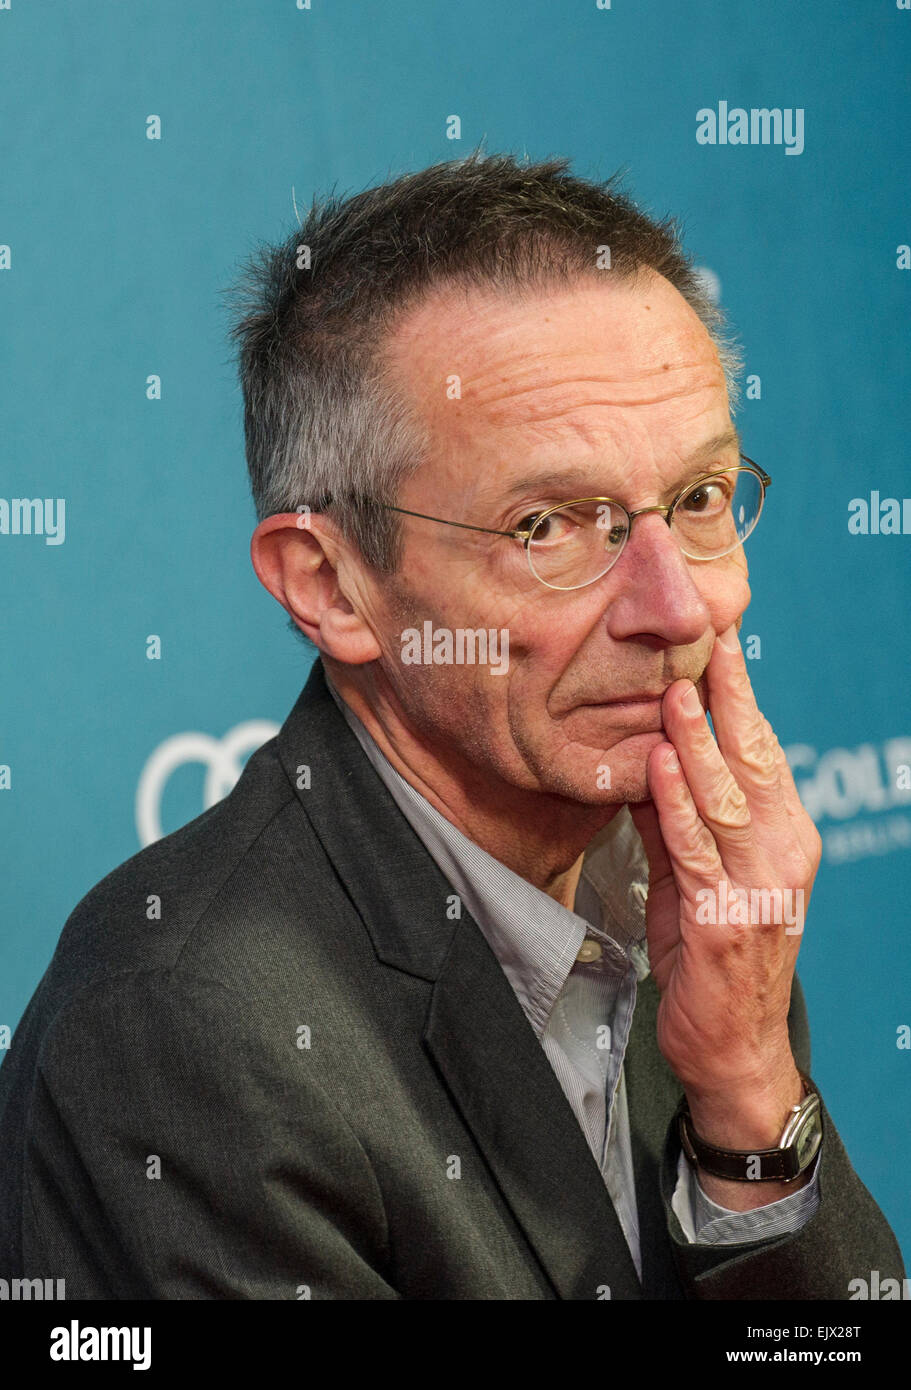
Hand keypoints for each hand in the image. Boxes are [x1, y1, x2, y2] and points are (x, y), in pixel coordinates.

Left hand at [628, 624, 822, 1202]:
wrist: (733, 1050)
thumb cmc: (712, 957)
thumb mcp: (692, 875)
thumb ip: (674, 818)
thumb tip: (644, 755)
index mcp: (784, 836)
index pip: (763, 751)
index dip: (742, 696)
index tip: (722, 642)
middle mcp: (783, 854)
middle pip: (757, 761)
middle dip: (732, 698)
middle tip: (709, 638)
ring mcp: (759, 888)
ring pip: (727, 798)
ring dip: (699, 742)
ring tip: (677, 689)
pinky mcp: (725, 919)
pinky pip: (695, 850)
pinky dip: (675, 805)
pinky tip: (658, 765)